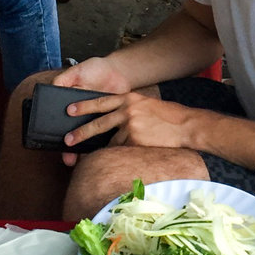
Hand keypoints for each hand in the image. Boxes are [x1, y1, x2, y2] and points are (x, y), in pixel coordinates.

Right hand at [54, 57, 134, 162]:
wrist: (119, 71)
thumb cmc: (95, 69)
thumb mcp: (77, 71)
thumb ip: (63, 79)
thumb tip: (50, 89)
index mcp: (70, 105)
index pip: (59, 123)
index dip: (55, 133)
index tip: (53, 143)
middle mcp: (81, 116)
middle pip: (72, 135)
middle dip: (69, 149)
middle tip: (68, 159)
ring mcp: (95, 120)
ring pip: (87, 139)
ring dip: (83, 151)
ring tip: (80, 161)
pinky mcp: (110, 122)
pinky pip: (105, 136)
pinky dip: (102, 145)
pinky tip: (100, 153)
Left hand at [61, 89, 193, 162]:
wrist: (187, 126)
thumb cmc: (169, 117)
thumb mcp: (146, 105)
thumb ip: (130, 109)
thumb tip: (114, 119)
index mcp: (129, 98)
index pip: (101, 102)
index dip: (83, 106)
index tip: (69, 110)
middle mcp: (128, 110)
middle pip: (98, 123)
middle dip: (81, 133)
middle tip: (68, 140)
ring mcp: (131, 126)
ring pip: (111, 141)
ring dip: (107, 149)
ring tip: (100, 156)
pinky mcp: (136, 140)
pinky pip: (122, 150)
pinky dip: (121, 154)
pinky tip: (125, 156)